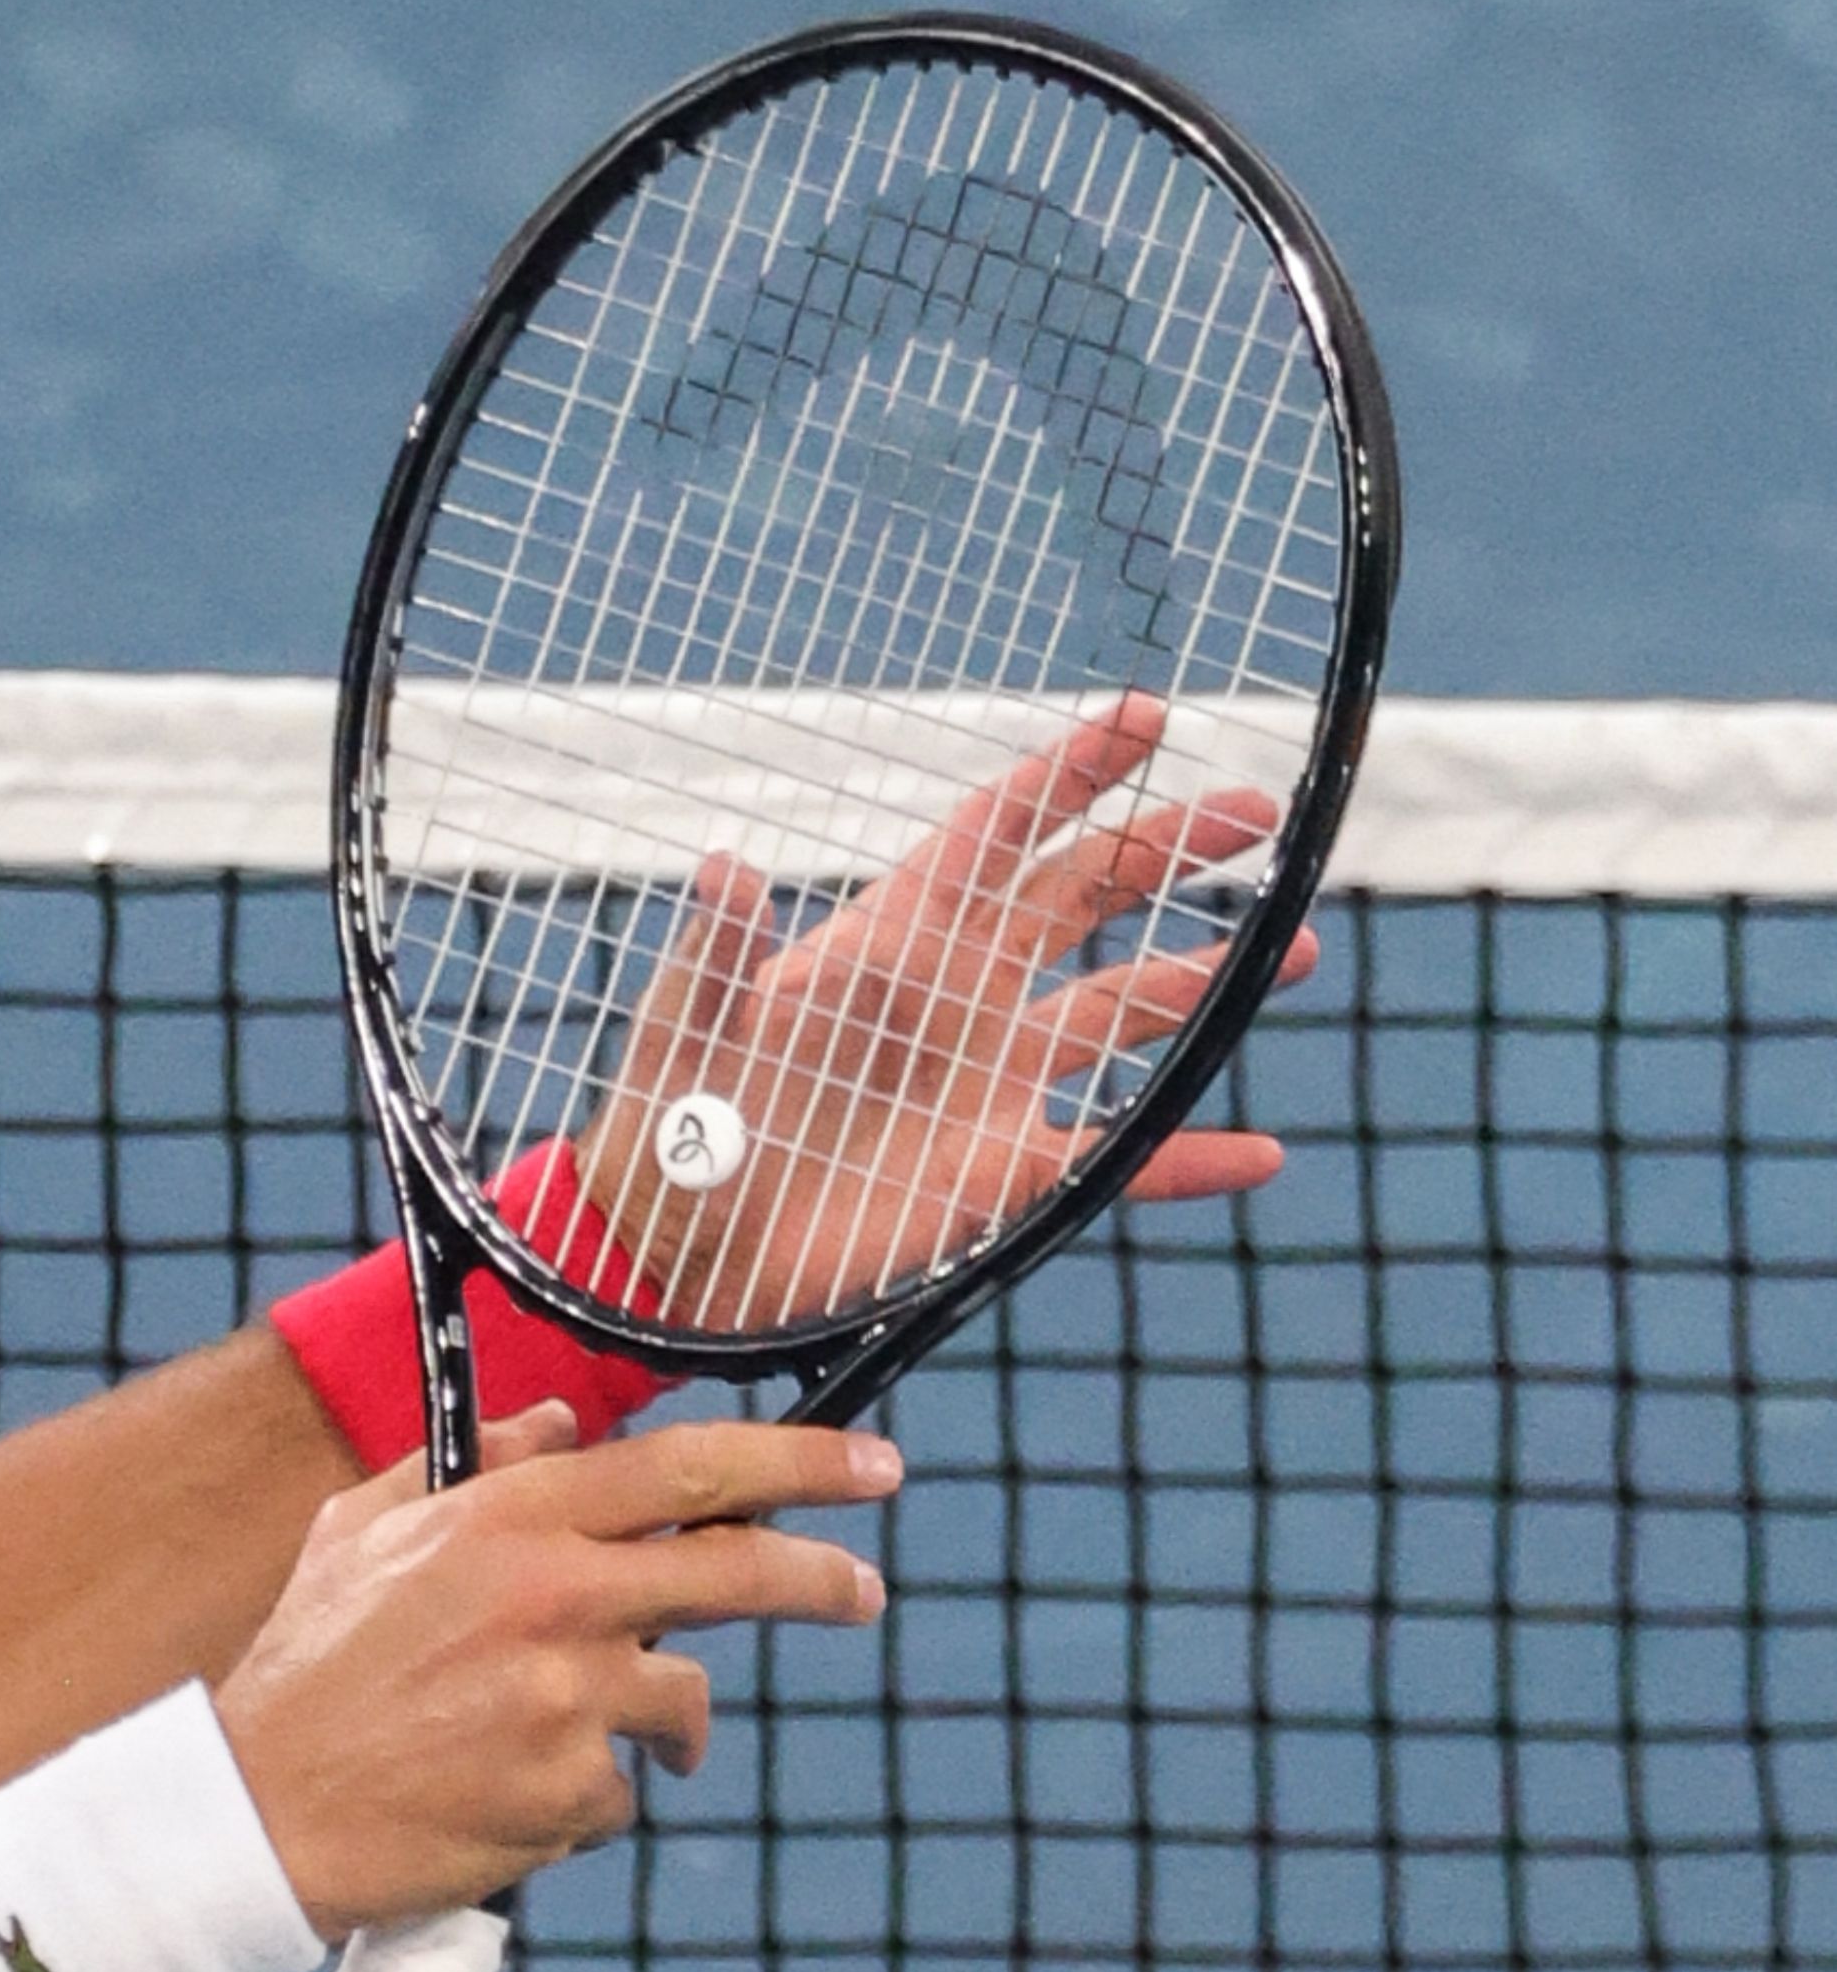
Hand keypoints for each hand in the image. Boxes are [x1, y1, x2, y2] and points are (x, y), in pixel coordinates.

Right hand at [212, 1406, 896, 1928]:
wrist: (256, 1811)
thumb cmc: (307, 1666)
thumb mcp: (361, 1531)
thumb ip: (467, 1463)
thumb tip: (560, 1420)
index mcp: (507, 1519)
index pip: (686, 1468)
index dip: (797, 1465)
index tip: (870, 1467)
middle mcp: (551, 1595)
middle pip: (737, 1572)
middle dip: (821, 1580)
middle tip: (861, 1591)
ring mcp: (567, 1697)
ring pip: (678, 1699)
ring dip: (651, 1723)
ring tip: (570, 1739)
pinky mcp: (570, 1790)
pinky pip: (620, 1786)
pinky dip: (581, 1792)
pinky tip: (505, 1791)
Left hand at [569, 691, 1317, 1335]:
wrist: (680, 1255)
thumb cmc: (672, 1130)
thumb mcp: (687, 1032)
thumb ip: (718, 956)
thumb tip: (721, 870)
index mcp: (889, 942)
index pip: (995, 832)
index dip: (1068, 771)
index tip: (1145, 716)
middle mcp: (955, 998)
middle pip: (1081, 898)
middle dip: (1167, 848)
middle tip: (1256, 808)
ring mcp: (985, 1082)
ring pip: (1118, 1013)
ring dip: (1203, 982)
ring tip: (1299, 951)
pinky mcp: (999, 1175)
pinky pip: (1113, 1159)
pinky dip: (1185, 1159)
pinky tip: (1258, 1155)